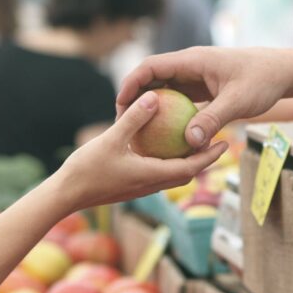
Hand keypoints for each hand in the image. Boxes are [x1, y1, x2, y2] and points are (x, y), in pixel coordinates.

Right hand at [59, 90, 227, 210]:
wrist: (66, 195)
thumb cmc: (87, 169)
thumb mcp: (111, 139)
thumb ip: (134, 119)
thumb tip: (154, 97)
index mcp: (152, 175)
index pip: (191, 168)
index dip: (210, 156)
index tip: (225, 143)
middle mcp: (151, 185)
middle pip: (187, 173)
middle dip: (204, 159)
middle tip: (218, 141)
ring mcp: (141, 187)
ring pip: (172, 175)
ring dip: (187, 162)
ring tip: (195, 142)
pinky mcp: (131, 186)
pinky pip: (157, 173)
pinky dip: (168, 162)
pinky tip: (162, 147)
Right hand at [116, 47, 292, 148]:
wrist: (283, 72)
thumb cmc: (262, 81)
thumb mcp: (238, 102)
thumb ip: (212, 120)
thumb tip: (189, 142)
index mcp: (193, 61)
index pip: (151, 67)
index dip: (131, 84)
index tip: (120, 105)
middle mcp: (190, 66)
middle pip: (153, 79)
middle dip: (135, 99)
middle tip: (123, 124)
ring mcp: (196, 78)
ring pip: (165, 91)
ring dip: (152, 109)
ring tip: (139, 133)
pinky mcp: (203, 89)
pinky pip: (180, 101)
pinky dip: (170, 116)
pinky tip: (165, 138)